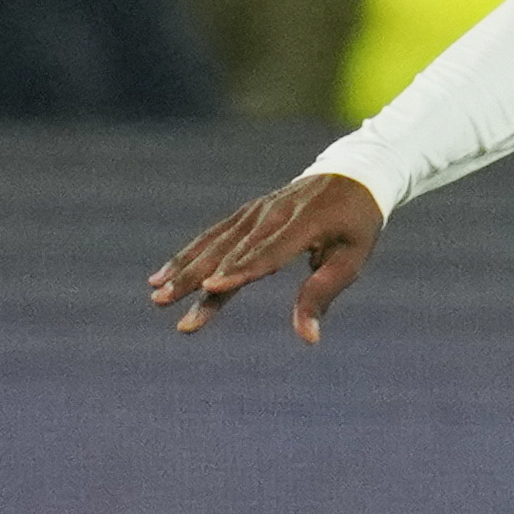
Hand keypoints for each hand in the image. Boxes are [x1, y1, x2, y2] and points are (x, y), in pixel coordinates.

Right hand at [148, 173, 383, 343]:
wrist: (352, 175)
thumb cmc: (357, 225)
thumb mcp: (352, 259)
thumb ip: (323, 294)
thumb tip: (307, 338)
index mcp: (305, 223)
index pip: (269, 252)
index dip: (240, 271)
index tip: (212, 288)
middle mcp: (274, 213)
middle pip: (230, 249)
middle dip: (196, 276)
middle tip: (166, 301)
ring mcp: (257, 210)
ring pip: (215, 242)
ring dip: (184, 268)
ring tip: (157, 294)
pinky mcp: (247, 212)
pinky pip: (214, 235)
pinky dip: (188, 254)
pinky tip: (164, 274)